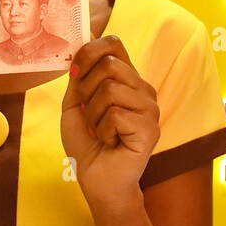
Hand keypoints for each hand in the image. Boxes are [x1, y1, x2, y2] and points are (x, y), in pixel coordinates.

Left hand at [60, 35, 160, 210]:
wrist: (98, 182)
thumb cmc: (88, 144)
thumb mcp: (75, 105)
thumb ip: (80, 76)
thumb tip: (83, 43)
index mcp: (127, 79)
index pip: (114, 43)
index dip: (89, 52)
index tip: (75, 74)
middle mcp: (143, 89)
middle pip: (109, 64)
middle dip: (86, 90)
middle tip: (88, 113)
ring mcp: (150, 108)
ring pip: (110, 90)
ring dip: (93, 115)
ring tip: (99, 131)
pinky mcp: (150, 129)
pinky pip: (115, 115)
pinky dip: (102, 131)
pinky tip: (110, 142)